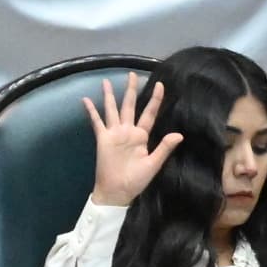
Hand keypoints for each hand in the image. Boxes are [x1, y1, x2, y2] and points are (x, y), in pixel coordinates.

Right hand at [82, 75, 184, 208]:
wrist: (117, 191)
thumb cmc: (136, 180)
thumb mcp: (153, 164)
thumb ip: (164, 148)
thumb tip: (179, 134)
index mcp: (142, 136)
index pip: (149, 113)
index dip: (154, 100)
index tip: (160, 85)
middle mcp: (128, 131)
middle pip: (130, 106)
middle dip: (131, 90)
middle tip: (132, 74)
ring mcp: (114, 134)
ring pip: (112, 110)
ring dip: (109, 96)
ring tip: (106, 81)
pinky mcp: (102, 139)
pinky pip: (97, 122)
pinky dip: (91, 111)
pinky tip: (86, 100)